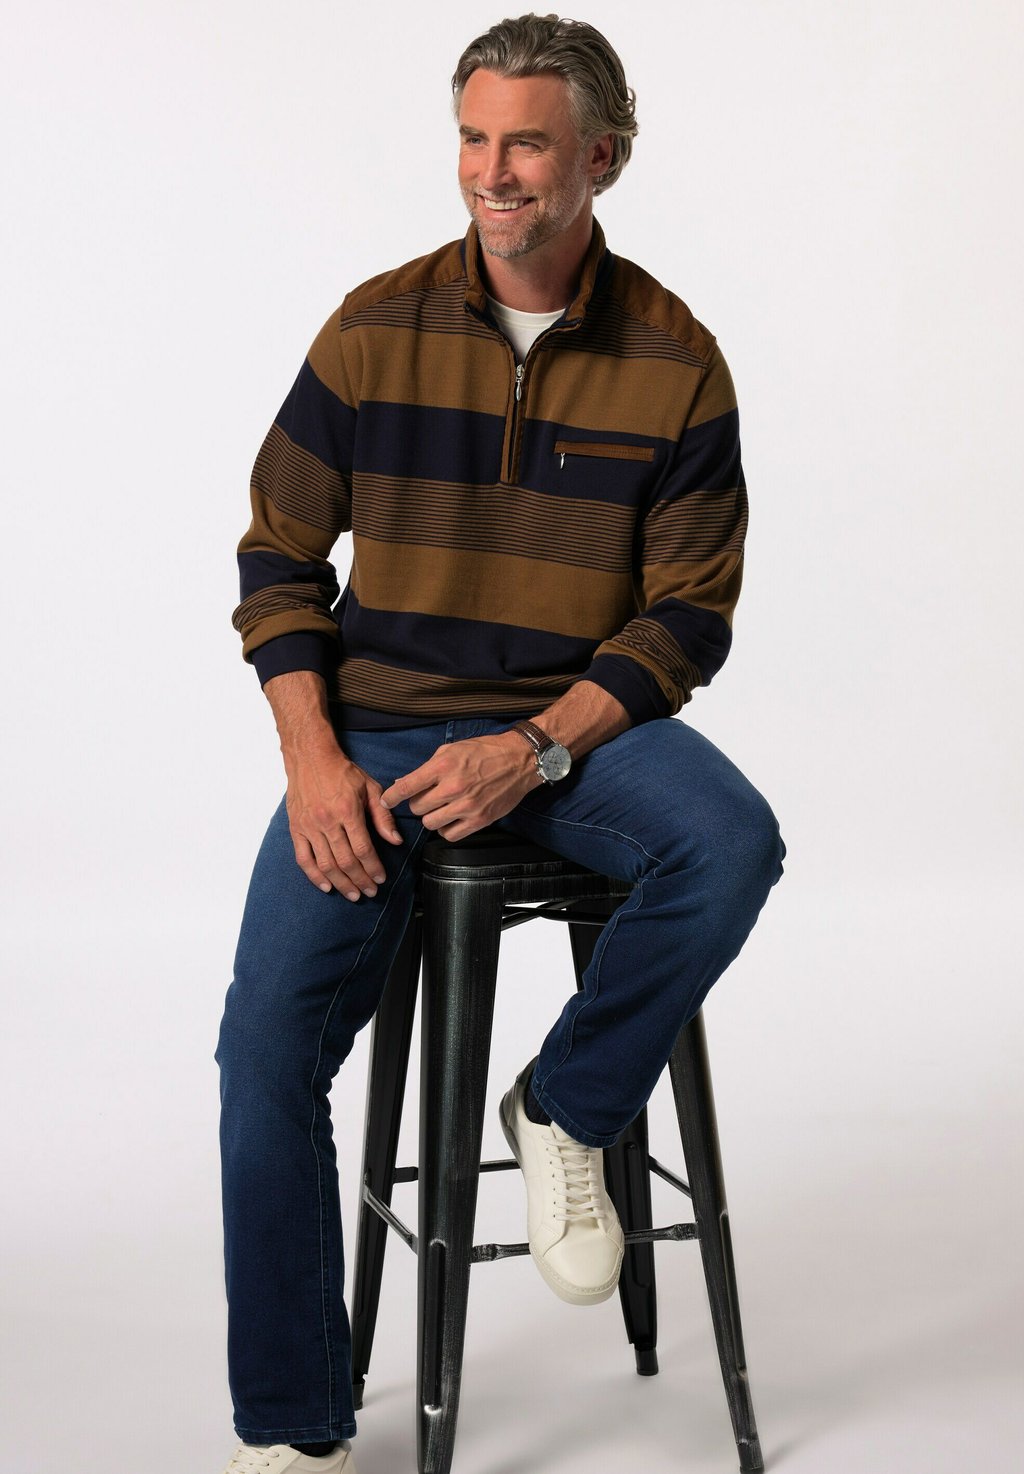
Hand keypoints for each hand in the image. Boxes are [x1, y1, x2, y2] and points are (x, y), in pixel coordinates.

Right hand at [283, 744, 403, 899]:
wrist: (310, 758)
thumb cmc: (343, 772)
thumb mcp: (370, 788)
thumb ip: (383, 816)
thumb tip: (395, 840)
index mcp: (347, 811)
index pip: (363, 849)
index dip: (373, 868)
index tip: (381, 879)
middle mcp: (327, 821)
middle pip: (345, 861)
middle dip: (360, 881)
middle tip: (370, 892)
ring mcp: (309, 827)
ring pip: (326, 864)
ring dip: (341, 883)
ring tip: (353, 894)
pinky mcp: (296, 829)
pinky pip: (303, 859)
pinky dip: (314, 876)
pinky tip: (327, 886)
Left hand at [380, 731, 541, 841]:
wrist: (520, 760)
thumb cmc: (485, 751)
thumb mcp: (452, 749)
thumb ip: (427, 768)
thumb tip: (403, 784)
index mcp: (444, 765)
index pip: (407, 787)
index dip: (391, 797)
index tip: (387, 801)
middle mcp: (453, 787)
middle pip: (417, 808)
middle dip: (418, 803)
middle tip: (427, 797)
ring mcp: (467, 806)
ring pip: (430, 823)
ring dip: (431, 817)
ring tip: (441, 807)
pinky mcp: (479, 820)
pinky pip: (449, 834)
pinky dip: (446, 828)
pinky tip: (451, 818)